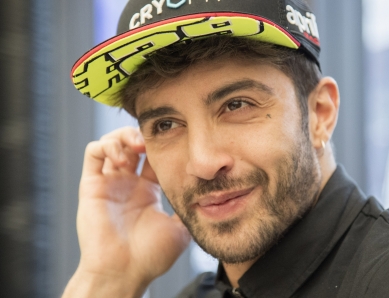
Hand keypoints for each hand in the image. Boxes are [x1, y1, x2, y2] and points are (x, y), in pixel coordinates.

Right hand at [63, 127, 189, 297]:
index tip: (175, 141)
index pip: (153, 156)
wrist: (125, 272)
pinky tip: (122, 156)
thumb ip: (190, 209)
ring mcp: (110, 184)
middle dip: (143, 135)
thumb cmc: (151, 257)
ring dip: (124, 136)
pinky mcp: (92, 186)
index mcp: (148, 191)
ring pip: (112, 143)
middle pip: (132, 145)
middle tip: (154, 138)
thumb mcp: (180, 228)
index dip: (162, 145)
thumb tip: (210, 195)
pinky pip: (93, 153)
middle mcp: (128, 184)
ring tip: (138, 144)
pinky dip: (106, 145)